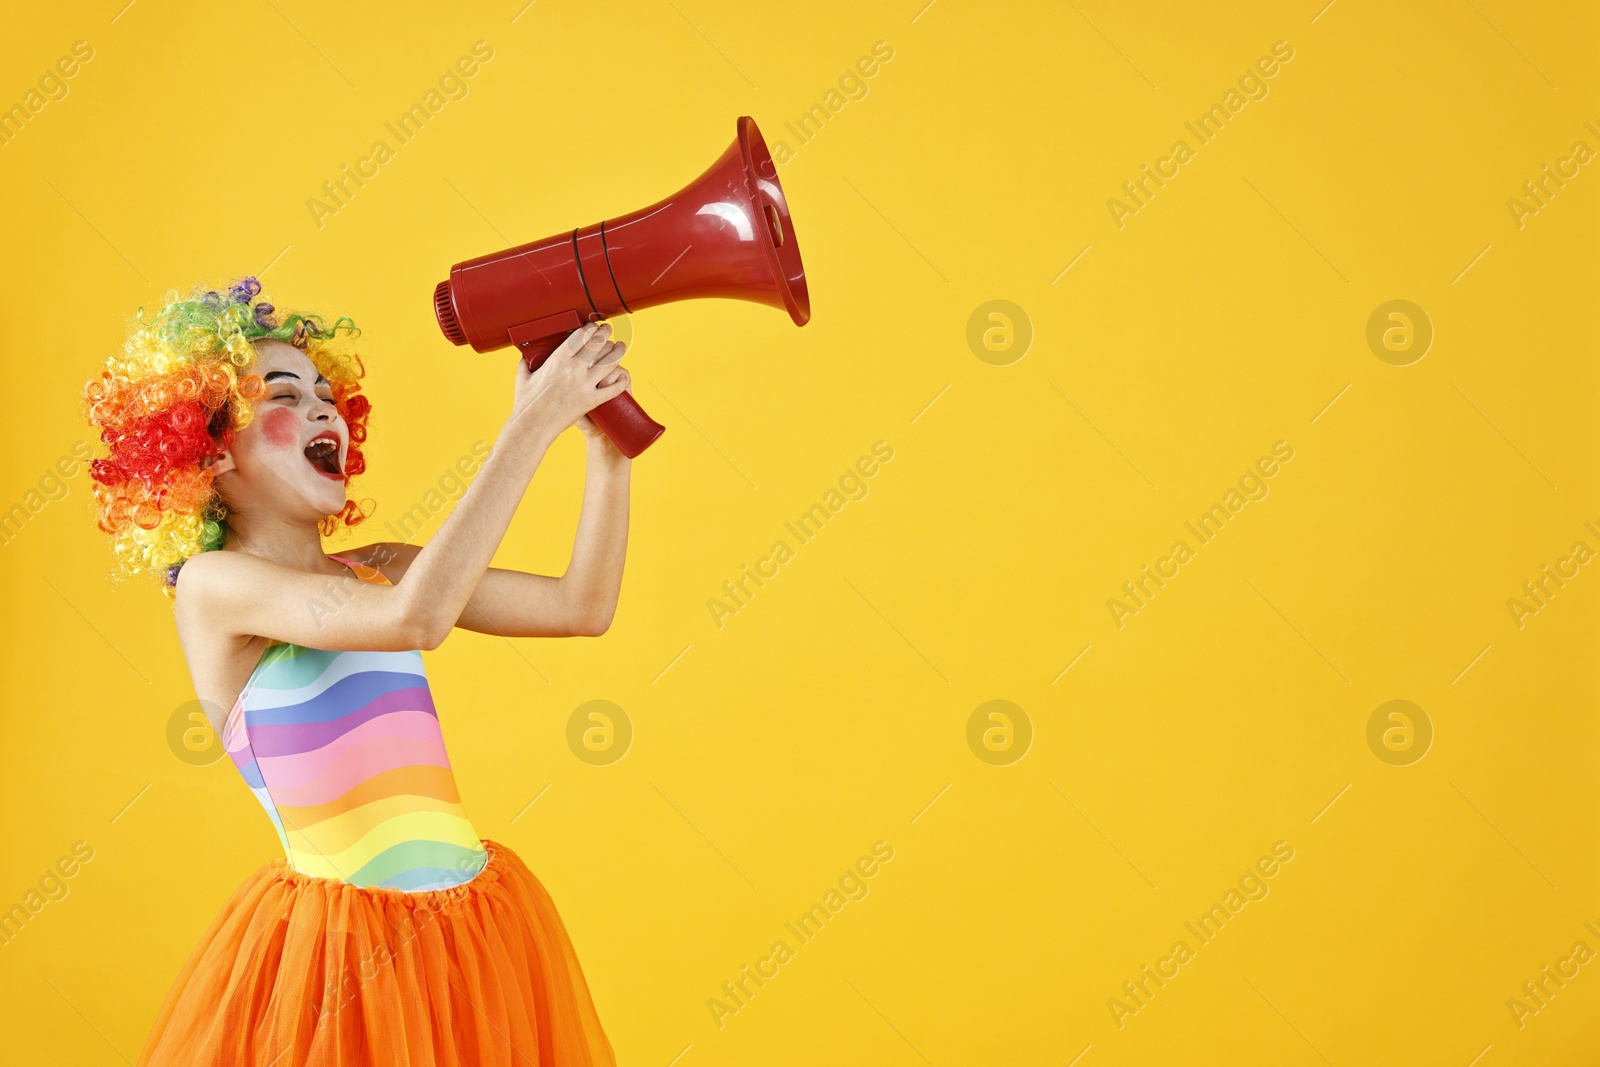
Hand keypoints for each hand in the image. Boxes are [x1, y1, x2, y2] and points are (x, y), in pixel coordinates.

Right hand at [511, 323, 629, 436]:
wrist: (532, 426)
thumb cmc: (526, 403)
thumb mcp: (523, 378)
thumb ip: (525, 364)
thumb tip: (525, 356)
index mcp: (557, 360)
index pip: (580, 336)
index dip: (590, 328)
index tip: (593, 327)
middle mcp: (573, 369)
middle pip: (597, 344)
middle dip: (605, 334)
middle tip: (608, 331)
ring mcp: (584, 385)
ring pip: (609, 362)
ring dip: (617, 352)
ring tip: (620, 347)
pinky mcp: (591, 401)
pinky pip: (612, 390)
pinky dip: (620, 382)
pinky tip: (623, 376)